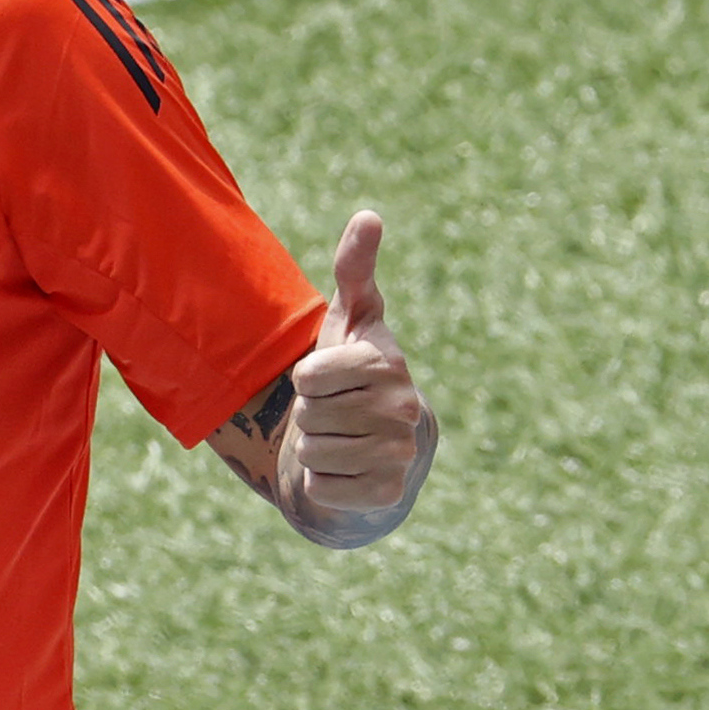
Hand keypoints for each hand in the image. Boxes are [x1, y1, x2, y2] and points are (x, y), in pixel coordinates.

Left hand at [289, 212, 426, 512]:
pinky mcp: (387, 494)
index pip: (307, 376)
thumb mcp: (351, 318)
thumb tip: (369, 215)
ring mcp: (399, 455)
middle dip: (310, 414)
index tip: (328, 376)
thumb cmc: (355, 370)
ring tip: (341, 437)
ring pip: (311, 453)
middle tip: (336, 410)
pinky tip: (346, 470)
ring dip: (314, 448)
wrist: (378, 441)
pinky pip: (320, 489)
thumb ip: (355, 268)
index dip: (305, 378)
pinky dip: (320, 483)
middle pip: (308, 416)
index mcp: (387, 363)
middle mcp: (403, 409)